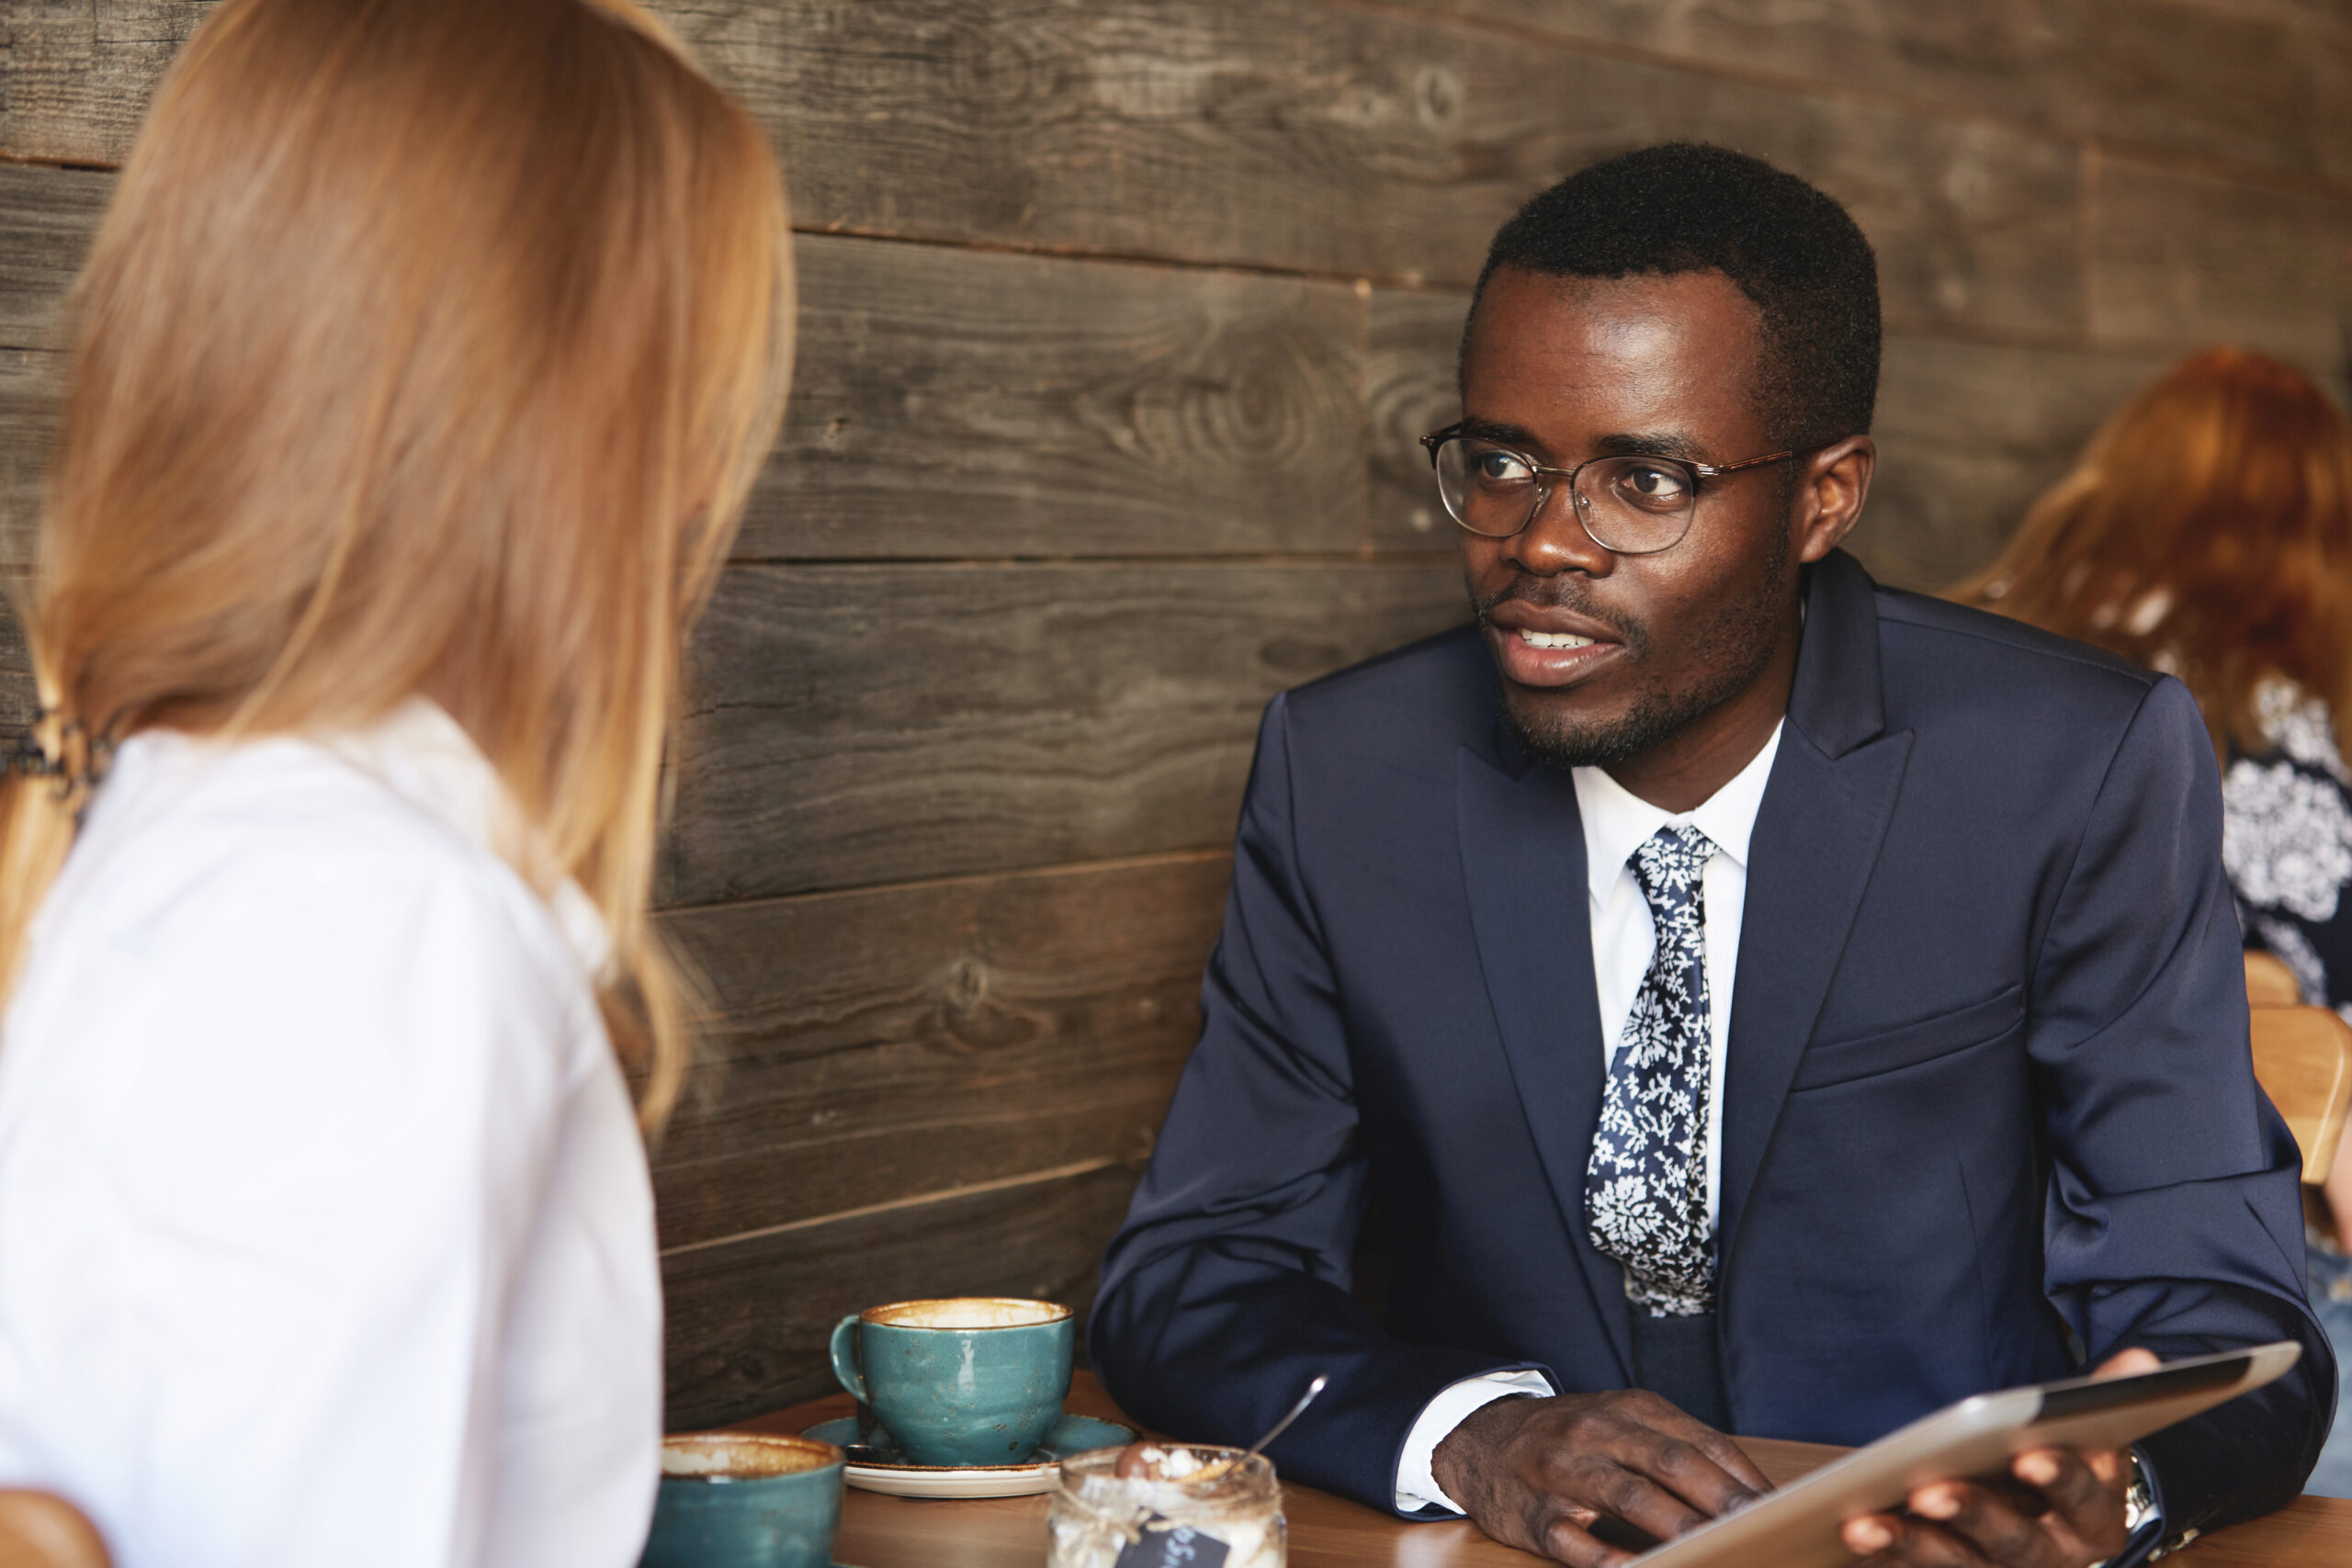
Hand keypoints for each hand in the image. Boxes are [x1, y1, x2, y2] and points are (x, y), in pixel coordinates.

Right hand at [1431, 1387, 1770, 1565]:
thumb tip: (1753, 1494)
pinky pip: (1577, 1543)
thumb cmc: (1572, 1438)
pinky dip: (1613, 1561)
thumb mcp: (1621, 1423)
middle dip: (1721, 1500)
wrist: (1482, 1440)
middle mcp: (1596, 1434)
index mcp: (1628, 1409)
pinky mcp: (1534, 1516)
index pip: (1699, 1441)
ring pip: (1629, 1498)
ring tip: (1718, 1551)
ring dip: (1679, 1529)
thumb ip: (1679, 1450)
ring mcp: (1563, 1474)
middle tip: (1762, 1528)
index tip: (1783, 1509)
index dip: (1743, 1477)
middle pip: (1670, 1463)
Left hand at [1840, 1347, 2160, 1567]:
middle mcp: (2054, 1555)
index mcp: (2096, 1516)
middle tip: (1928, 1493)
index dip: (2060, 1477)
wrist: (2037, 1519)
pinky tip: (1855, 1533)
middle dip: (1972, 1514)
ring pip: (1960, 1564)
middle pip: (2016, 1540)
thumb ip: (2103, 1400)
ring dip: (1911, 1545)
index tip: (2030, 1456)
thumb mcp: (2086, 1435)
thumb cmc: (2057, 1465)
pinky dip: (1888, 1555)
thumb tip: (2144, 1360)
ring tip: (1865, 1524)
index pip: (2083, 1496)